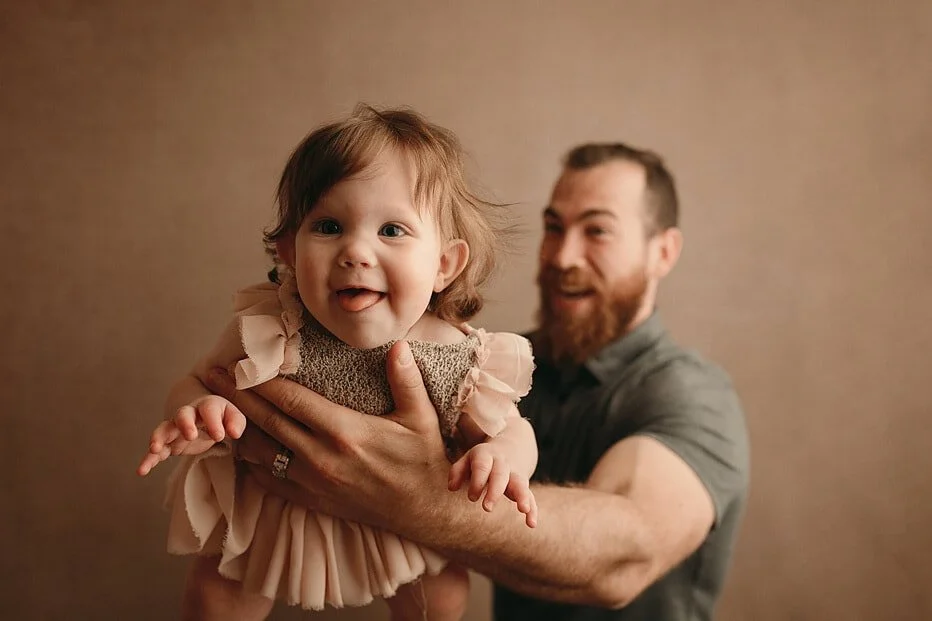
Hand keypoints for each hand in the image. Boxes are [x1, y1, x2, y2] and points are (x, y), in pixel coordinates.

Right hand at [136, 395, 245, 475]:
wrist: (205, 416)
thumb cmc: (222, 417)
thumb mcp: (233, 418)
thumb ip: (235, 423)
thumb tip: (234, 432)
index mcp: (207, 406)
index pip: (209, 409)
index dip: (214, 422)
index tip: (220, 435)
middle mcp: (189, 415)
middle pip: (183, 414)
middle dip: (185, 423)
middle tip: (191, 435)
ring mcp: (176, 429)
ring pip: (164, 429)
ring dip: (159, 437)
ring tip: (155, 448)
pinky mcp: (169, 444)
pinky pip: (157, 450)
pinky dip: (149, 459)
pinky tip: (142, 470)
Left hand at [203, 341, 451, 532]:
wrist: (423, 512)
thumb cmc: (423, 460)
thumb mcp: (421, 417)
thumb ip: (406, 380)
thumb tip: (397, 344)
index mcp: (344, 431)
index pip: (290, 400)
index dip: (260, 381)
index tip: (238, 362)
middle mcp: (321, 457)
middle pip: (266, 421)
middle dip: (235, 396)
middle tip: (209, 375)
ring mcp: (312, 482)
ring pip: (260, 452)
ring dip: (236, 427)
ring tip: (214, 407)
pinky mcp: (311, 499)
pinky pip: (269, 479)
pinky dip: (249, 460)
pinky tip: (239, 445)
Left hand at [449, 440, 538, 527]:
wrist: (511, 447)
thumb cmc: (482, 459)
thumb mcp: (468, 459)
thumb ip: (457, 471)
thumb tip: (451, 487)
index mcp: (486, 456)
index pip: (482, 467)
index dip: (477, 481)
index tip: (472, 497)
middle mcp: (503, 464)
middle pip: (500, 475)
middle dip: (494, 491)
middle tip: (487, 508)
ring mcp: (515, 474)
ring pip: (520, 484)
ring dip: (522, 496)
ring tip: (523, 510)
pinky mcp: (524, 486)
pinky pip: (531, 496)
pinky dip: (532, 509)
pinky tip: (531, 524)